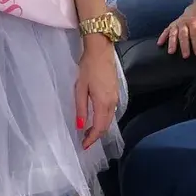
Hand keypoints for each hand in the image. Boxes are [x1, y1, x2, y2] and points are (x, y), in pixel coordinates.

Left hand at [74, 35, 119, 149]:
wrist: (101, 50)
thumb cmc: (88, 67)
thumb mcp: (80, 88)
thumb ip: (81, 108)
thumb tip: (81, 126)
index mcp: (103, 103)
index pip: (99, 127)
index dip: (92, 139)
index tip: (84, 146)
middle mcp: (112, 103)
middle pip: (106, 125)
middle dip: (96, 136)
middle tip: (85, 141)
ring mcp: (116, 97)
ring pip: (109, 119)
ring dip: (100, 128)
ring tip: (89, 133)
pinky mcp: (116, 92)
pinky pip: (111, 112)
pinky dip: (104, 120)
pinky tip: (96, 119)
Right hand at [158, 4, 195, 58]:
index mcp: (195, 21)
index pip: (195, 33)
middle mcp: (184, 22)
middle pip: (183, 34)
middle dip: (184, 45)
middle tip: (185, 55)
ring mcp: (177, 23)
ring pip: (173, 33)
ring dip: (172, 42)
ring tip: (171, 52)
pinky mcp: (172, 25)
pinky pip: (166, 30)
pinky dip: (162, 37)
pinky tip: (159, 44)